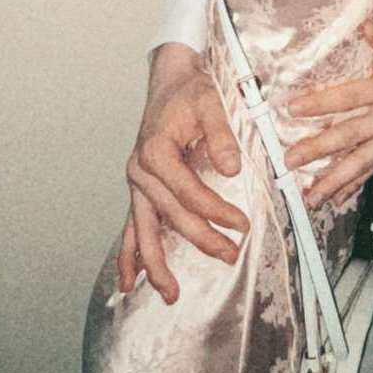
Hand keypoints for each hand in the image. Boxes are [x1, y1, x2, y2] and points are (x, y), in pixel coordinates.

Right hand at [115, 46, 248, 304]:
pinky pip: (132, 227)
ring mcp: (136, 183)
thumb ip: (221, 136)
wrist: (169, 78)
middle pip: (170, 216)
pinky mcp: (139, 189)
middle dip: (200, 240)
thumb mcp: (211, 103)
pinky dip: (130, 255)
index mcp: (155, 152)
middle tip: (230, 255)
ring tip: (170, 294)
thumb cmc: (190, 90)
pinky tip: (129, 282)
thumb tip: (233, 169)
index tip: (244, 225)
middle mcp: (139, 171)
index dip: (217, 212)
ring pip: (143, 231)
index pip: (190, 193)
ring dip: (155, 264)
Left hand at [283, 20, 372, 204]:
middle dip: (320, 149)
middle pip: (353, 136)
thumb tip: (365, 29)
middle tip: (290, 160)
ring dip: (335, 179)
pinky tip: (338, 196)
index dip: (323, 103)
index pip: (353, 97)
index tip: (294, 108)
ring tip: (311, 195)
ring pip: (364, 161)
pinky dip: (356, 183)